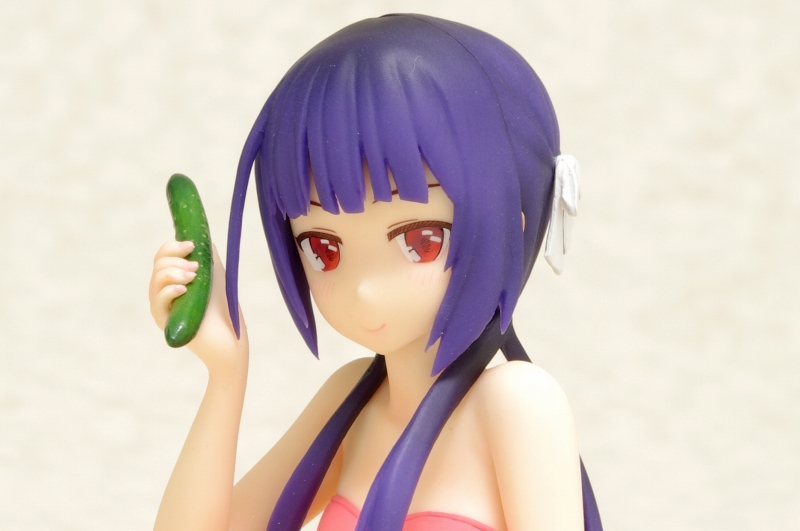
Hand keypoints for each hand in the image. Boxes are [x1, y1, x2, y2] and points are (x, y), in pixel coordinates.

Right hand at [150, 240, 248, 375]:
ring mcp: (162, 307)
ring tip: (193, 277)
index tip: (191, 246)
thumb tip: (196, 236)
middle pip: (157, 265)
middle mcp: (164, 292)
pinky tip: (183, 289)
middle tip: (196, 268)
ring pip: (156, 280)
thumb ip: (205, 254)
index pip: (162, 256)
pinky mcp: (165, 322)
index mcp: (173, 278)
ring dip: (174, 272)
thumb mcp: (214, 273)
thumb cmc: (223, 306)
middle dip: (176, 261)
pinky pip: (158, 301)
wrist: (231, 336)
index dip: (173, 247)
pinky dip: (169, 290)